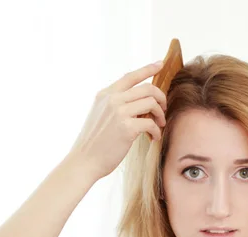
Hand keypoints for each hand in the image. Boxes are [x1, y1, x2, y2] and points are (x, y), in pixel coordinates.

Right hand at [68, 61, 166, 180]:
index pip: (130, 76)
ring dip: (160, 115)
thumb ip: (115, 105)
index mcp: (105, 95)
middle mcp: (112, 99)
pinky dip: (156, 131)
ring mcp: (118, 112)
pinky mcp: (126, 127)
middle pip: (147, 88)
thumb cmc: (95, 144)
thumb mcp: (100, 116)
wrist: (84, 161)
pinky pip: (151, 123)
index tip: (160, 64)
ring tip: (159, 126)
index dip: (148, 69)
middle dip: (161, 98)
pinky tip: (153, 138)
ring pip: (151, 102)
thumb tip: (140, 103)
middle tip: (163, 110)